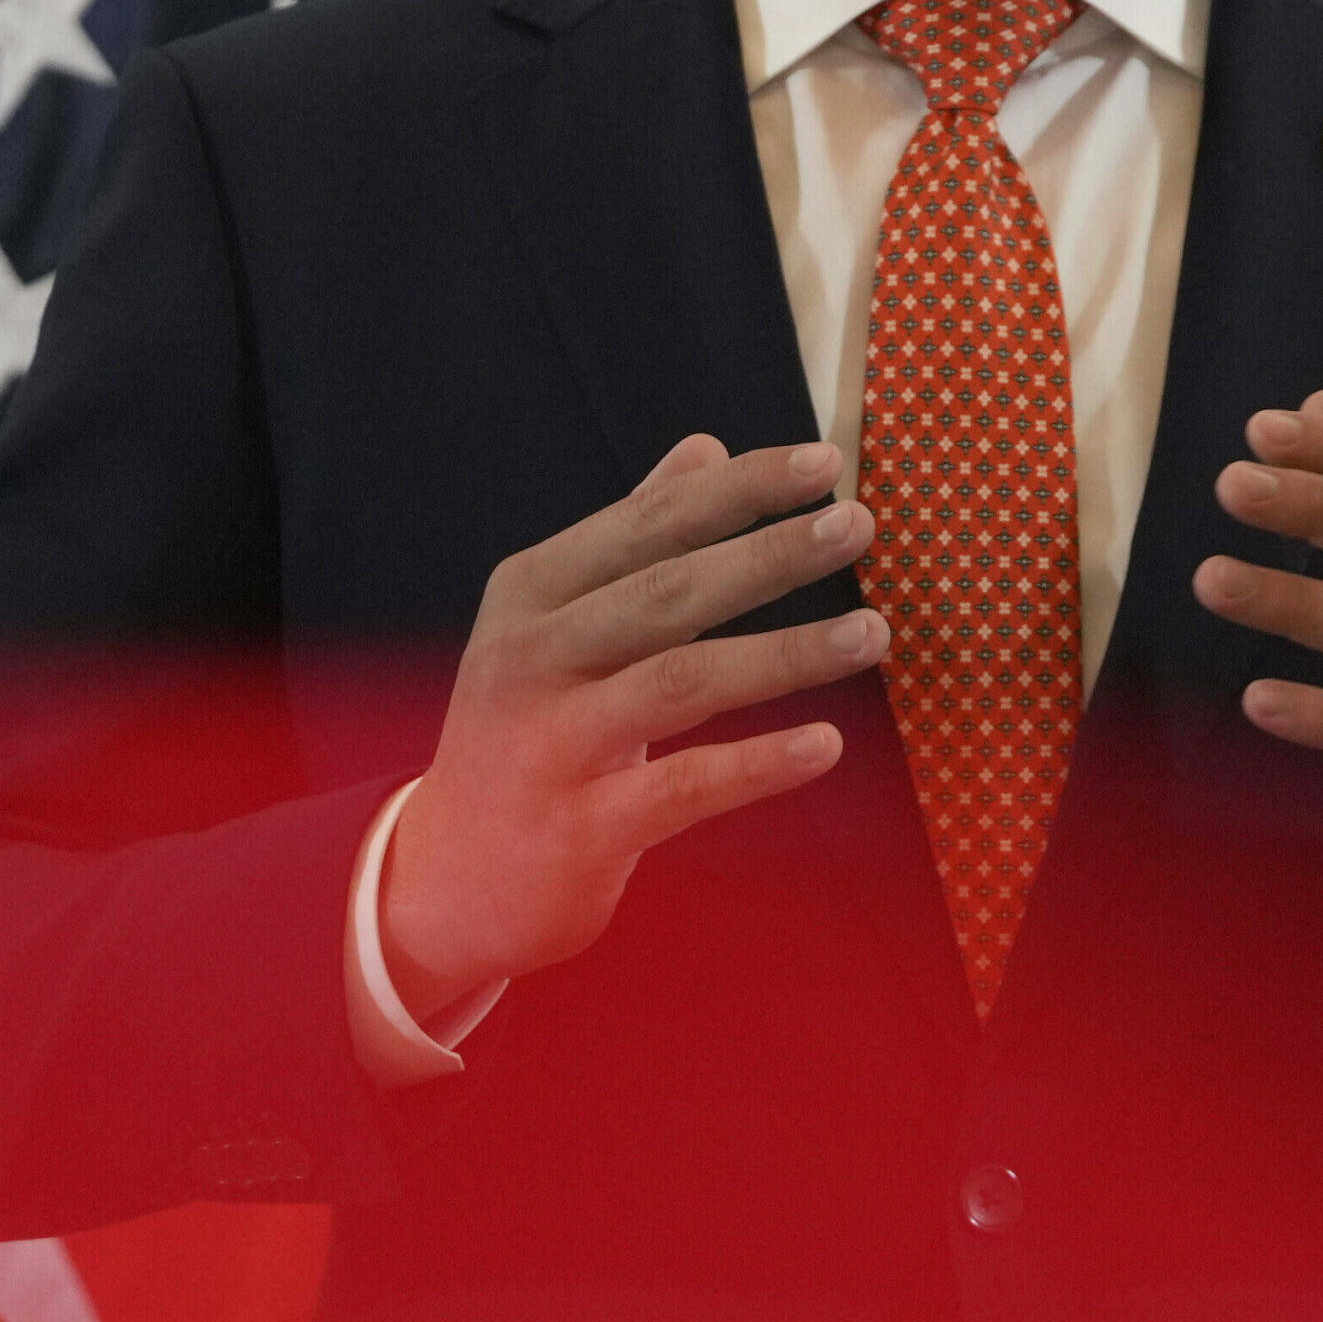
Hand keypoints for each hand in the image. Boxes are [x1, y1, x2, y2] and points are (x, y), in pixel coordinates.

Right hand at [376, 434, 884, 1013]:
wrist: (450, 874)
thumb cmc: (527, 727)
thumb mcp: (556, 624)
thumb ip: (631, 537)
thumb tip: (706, 448)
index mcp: (532, 592)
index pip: (649, 524)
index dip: (739, 490)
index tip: (822, 461)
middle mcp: (534, 658)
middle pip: (668, 592)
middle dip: (770, 554)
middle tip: (859, 524)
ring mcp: (554, 745)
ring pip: (683, 682)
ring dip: (786, 653)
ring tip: (872, 633)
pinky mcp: (584, 829)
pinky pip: (685, 788)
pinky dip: (758, 763)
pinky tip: (825, 744)